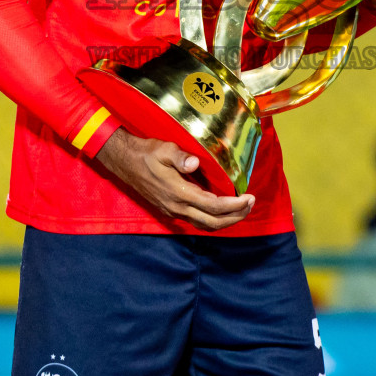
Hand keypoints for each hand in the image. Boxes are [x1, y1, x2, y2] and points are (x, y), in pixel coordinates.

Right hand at [95, 127, 254, 229]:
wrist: (124, 163)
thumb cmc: (146, 153)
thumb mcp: (164, 149)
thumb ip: (180, 157)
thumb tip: (195, 163)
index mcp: (179, 193)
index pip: (213, 206)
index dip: (234, 205)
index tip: (249, 197)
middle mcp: (177, 207)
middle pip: (213, 222)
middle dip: (236, 216)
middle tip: (251, 204)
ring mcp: (173, 211)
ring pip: (205, 225)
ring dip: (226, 221)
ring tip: (241, 209)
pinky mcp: (171, 211)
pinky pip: (197, 222)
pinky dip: (213, 220)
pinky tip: (221, 210)